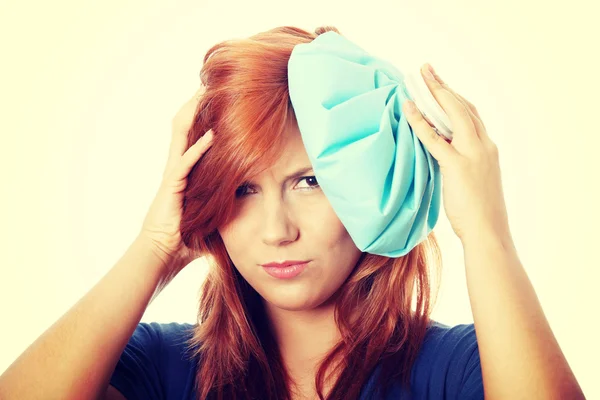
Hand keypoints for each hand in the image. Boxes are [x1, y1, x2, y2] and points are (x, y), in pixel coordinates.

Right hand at [139, 85, 212, 273]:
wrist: (162, 256)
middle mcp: (177, 167)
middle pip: (185, 126)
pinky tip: (213, 134)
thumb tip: (250, 208)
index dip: (203, 115)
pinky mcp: (171, 187)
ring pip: (181, 135)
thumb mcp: (211, 215)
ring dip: (194, 114)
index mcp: (185, 171)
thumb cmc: (185, 240)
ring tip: (206, 93)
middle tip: (212, 83)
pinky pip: (185, 163)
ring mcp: (172, 175)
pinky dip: (199, 148)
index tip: (219, 97)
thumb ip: (225, 205)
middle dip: (197, 104)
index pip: (193, 135)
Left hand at [403, 64, 510, 242]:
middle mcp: (483, 144)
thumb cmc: (478, 212)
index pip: (470, 113)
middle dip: (443, 85)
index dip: (454, 95)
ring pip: (452, 113)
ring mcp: (472, 153)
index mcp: (488, 147)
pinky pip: (434, 138)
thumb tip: (441, 155)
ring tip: (417, 79)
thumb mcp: (473, 180)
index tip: (440, 82)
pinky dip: (420, 121)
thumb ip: (461, 162)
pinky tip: (408, 108)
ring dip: (432, 93)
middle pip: (462, 105)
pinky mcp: (457, 165)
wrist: (488, 231)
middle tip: (426, 69)